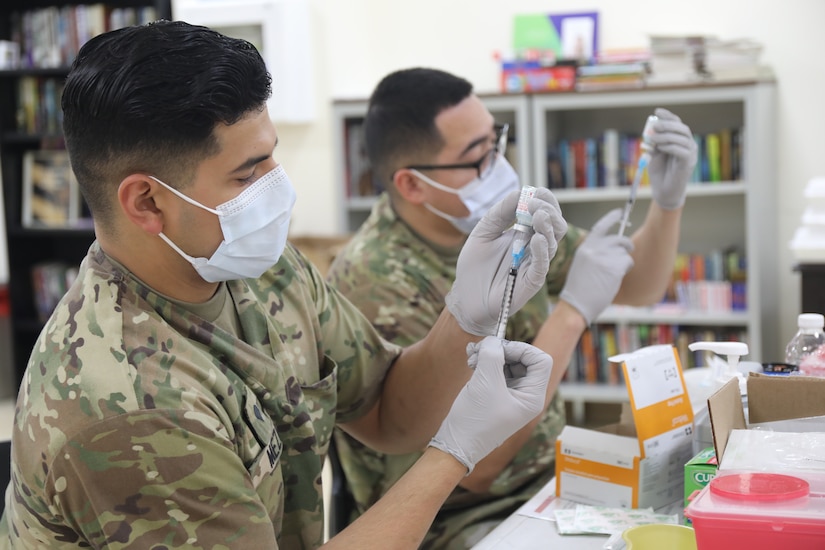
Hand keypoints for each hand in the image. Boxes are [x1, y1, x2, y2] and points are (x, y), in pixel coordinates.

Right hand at [429, 337, 552, 472]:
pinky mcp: (498, 395)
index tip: (499, 349)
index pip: (541, 361)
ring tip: (472, 356)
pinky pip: (497, 371)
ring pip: (509, 364)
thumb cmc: (475, 419)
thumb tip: (493, 340)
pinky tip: (471, 362)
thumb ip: (492, 355)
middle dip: (503, 351)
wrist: (456, 444)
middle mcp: (526, 396)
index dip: (522, 349)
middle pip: (524, 360)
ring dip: (491, 355)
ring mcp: (512, 395)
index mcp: (532, 397)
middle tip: (481, 348)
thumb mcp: (485, 382)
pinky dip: (485, 363)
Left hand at [446, 187, 566, 335]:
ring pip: (553, 241)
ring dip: (548, 226)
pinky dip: (542, 251)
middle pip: (555, 223)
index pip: (544, 211)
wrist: (467, 298)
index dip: (543, 199)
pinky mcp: (532, 280)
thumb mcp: (483, 232)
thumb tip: (519, 193)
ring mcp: (535, 262)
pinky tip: (537, 239)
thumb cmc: (475, 266)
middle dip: (548, 209)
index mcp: (524, 232)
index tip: (533, 192)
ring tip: (537, 215)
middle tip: (534, 204)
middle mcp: (534, 245)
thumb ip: (500, 213)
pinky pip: (543, 264)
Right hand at [559, 209, 634, 324]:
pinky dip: (626, 268)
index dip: (612, 218)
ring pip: (624, 252)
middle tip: (628, 249)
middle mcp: (594, 249)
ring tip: (614, 273)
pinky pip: (627, 262)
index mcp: (585, 247)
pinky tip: (617, 277)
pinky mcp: (613, 268)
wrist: (575, 305)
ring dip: (624, 261)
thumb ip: (595, 253)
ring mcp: (604, 258)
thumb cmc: (579, 290)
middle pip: (619, 239)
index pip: (601, 227)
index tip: (620, 212)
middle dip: (626, 245)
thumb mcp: (582, 264)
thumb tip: (613, 248)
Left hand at [647, 108, 698, 209]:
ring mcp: (690, 154)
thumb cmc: (659, 172)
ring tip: (652, 138)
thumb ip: (653, 143)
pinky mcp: (688, 163)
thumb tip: (650, 131)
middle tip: (654, 126)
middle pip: (682, 128)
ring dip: (666, 136)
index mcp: (680, 140)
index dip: (668, 116)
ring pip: (682, 138)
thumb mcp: (654, 154)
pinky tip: (660, 148)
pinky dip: (670, 147)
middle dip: (667, 124)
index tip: (657, 111)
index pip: (678, 123)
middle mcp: (688, 145)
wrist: (663, 191)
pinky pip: (682, 151)